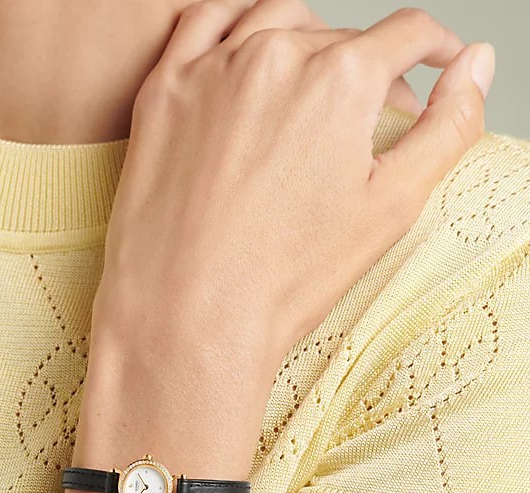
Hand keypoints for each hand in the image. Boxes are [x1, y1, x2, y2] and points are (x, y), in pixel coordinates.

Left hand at [83, 2, 493, 474]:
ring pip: (274, 21)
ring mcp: (210, 69)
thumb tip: (476, 65)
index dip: (432, 54)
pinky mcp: (162, 92)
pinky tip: (246, 60)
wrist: (188, 316)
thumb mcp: (392, 206)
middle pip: (339, 38)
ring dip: (305, 44)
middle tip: (367, 122)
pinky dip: (233, 29)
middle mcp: (274, 55)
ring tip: (311, 92)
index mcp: (340, 78)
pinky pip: (200, 25)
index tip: (432, 73)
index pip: (406, 35)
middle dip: (366, 71)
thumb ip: (448, 126)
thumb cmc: (286, 277)